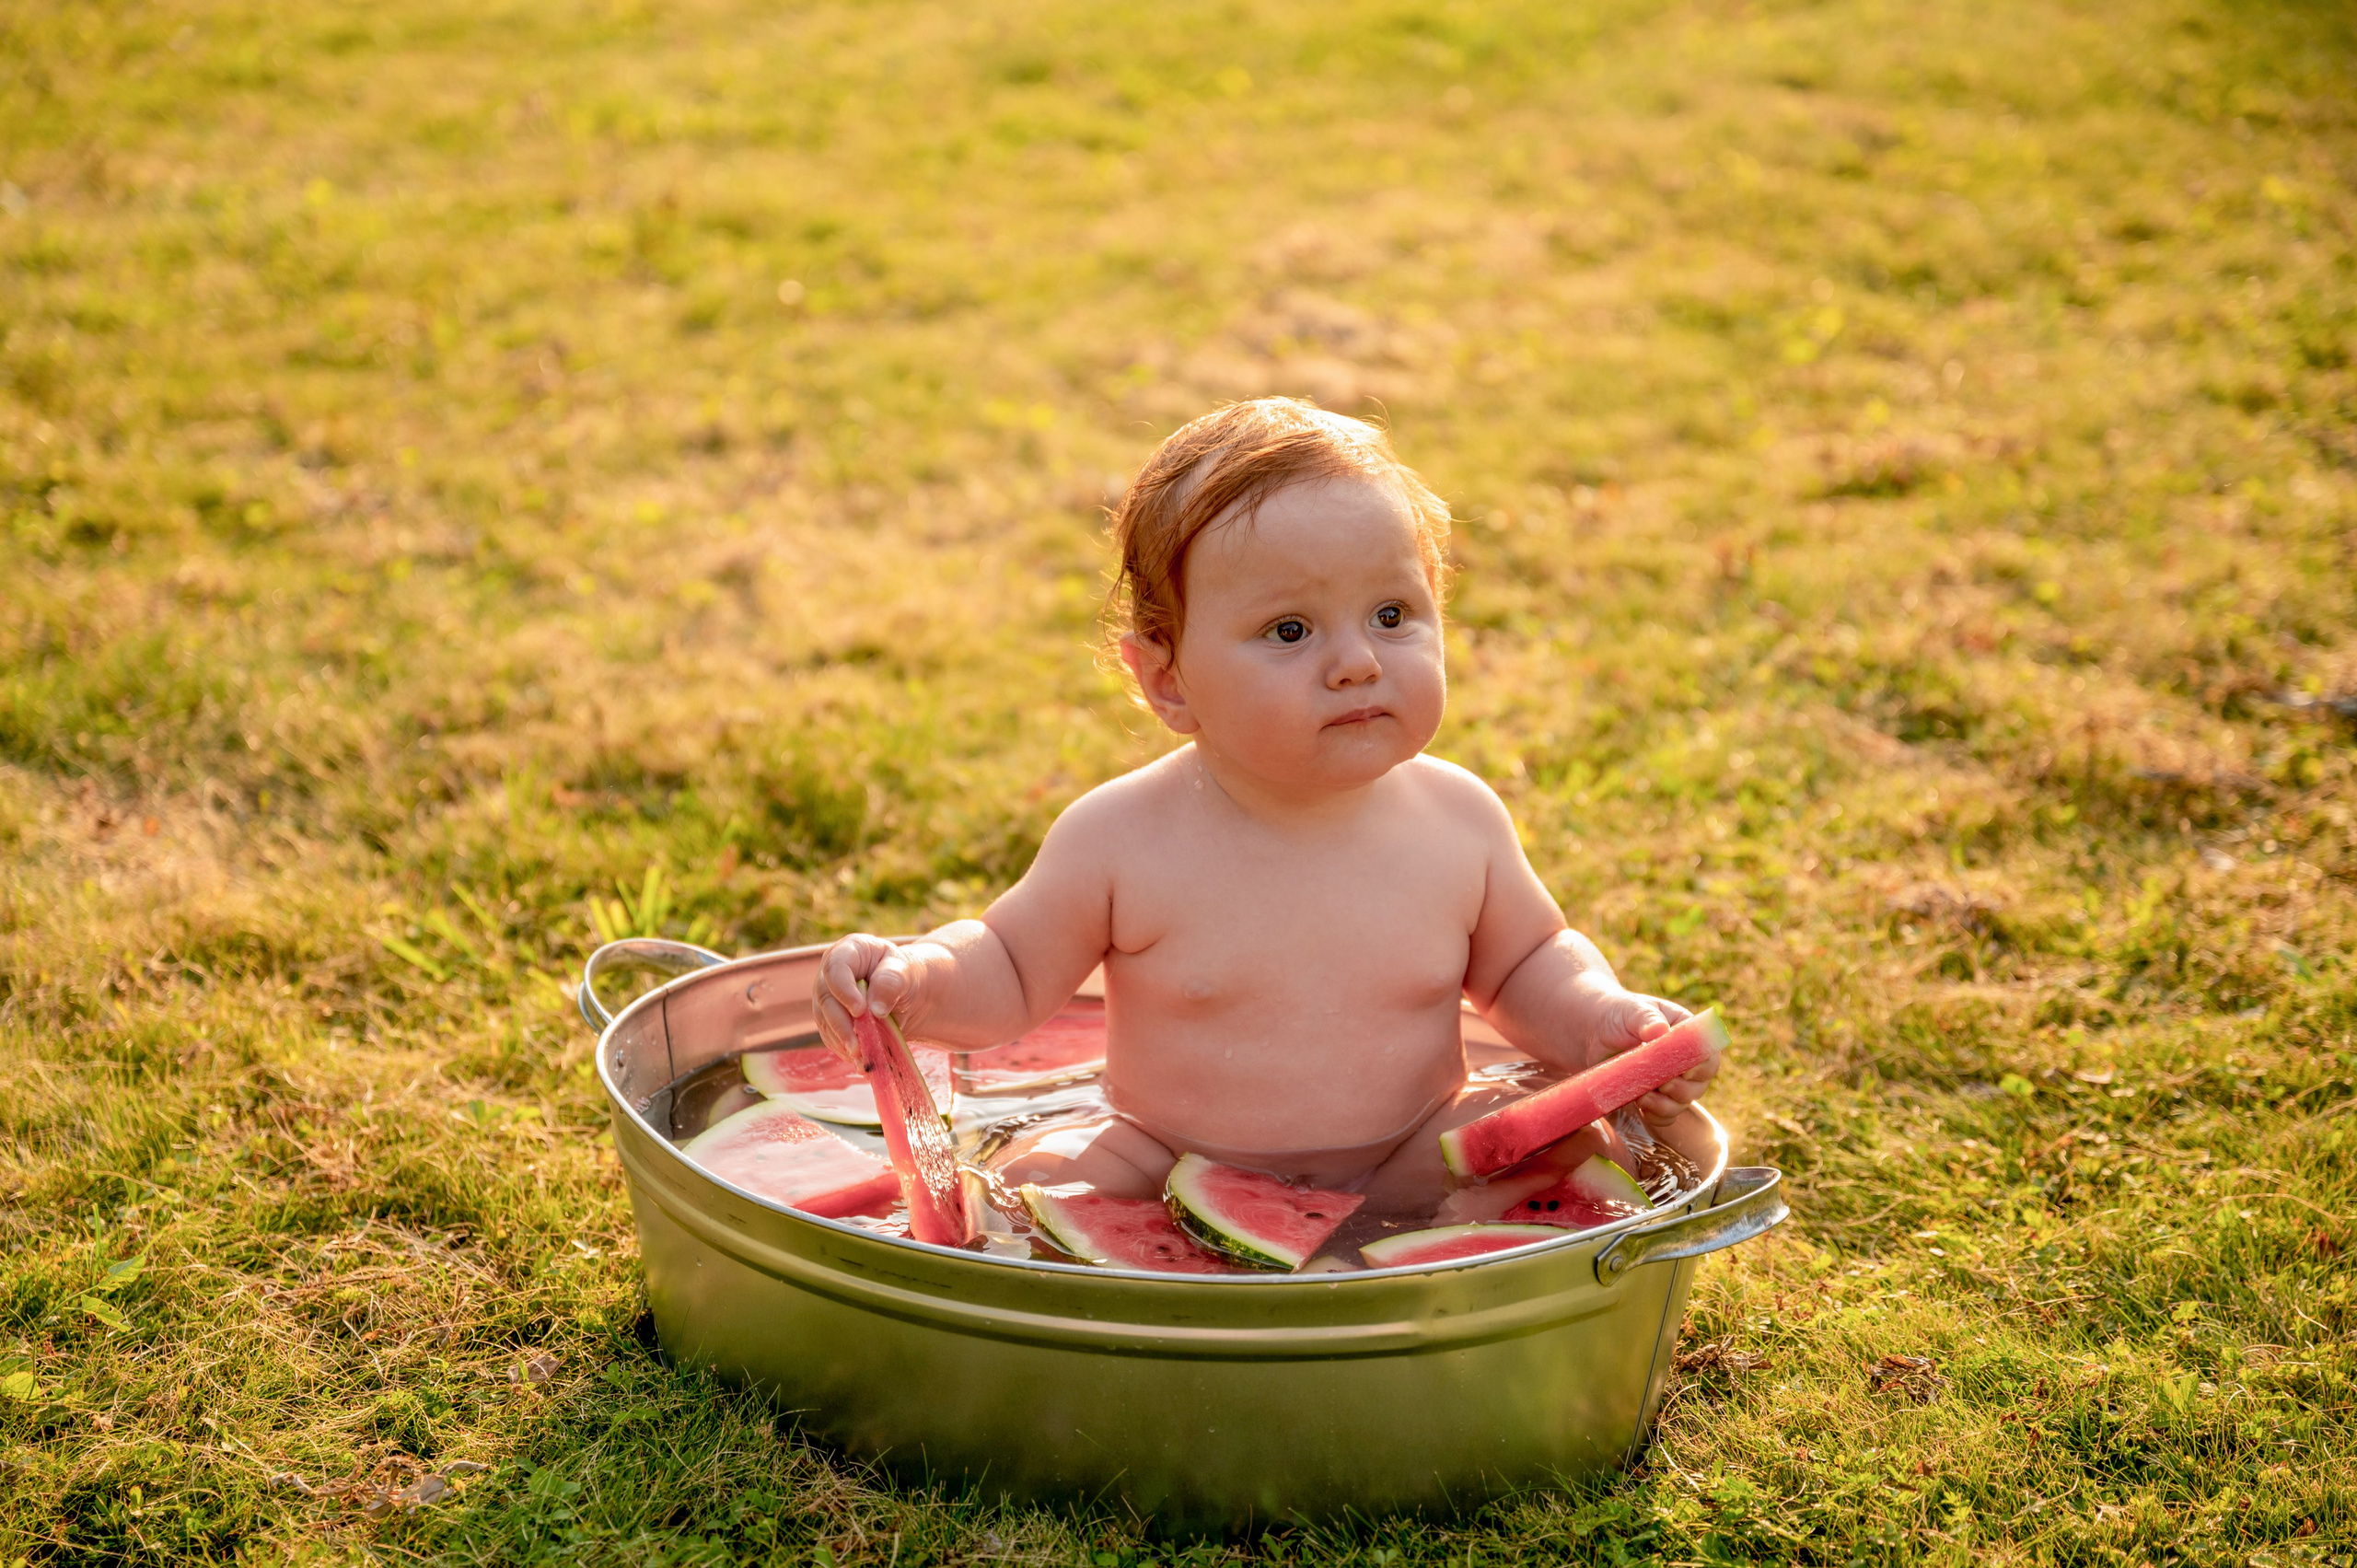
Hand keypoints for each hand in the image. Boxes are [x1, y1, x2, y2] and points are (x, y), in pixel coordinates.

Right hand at [812, 933, 923, 1060]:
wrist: (908, 993)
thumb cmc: (906, 975)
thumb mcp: (906, 971)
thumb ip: (891, 982)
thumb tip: (875, 1008)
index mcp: (849, 951)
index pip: (836, 968)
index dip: (844, 990)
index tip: (860, 1011)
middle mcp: (831, 974)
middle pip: (825, 998)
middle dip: (840, 1024)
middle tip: (857, 1044)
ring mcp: (828, 997)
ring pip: (824, 1021)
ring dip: (840, 1041)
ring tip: (861, 1057)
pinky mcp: (831, 1019)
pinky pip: (831, 1036)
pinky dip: (844, 1050)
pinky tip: (860, 1060)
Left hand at [1586, 988, 1712, 1129]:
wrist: (1593, 1031)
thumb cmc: (1618, 1015)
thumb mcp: (1631, 1010)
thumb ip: (1647, 1018)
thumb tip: (1660, 1031)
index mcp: (1687, 1035)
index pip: (1707, 1054)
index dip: (1701, 1066)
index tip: (1684, 1072)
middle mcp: (1685, 1061)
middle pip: (1700, 1084)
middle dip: (1681, 1089)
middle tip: (1660, 1084)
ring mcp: (1671, 1082)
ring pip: (1683, 1103)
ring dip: (1665, 1105)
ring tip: (1642, 1095)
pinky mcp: (1655, 1098)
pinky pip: (1665, 1117)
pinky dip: (1656, 1116)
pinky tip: (1639, 1105)